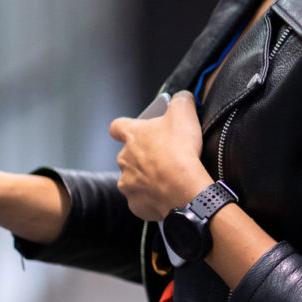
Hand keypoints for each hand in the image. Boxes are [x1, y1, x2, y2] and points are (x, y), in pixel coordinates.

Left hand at [109, 91, 210, 221]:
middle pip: (129, 155)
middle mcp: (124, 159)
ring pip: (134, 178)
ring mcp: (128, 183)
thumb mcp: (184, 113)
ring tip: (168, 178)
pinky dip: (153, 197)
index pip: (117, 127)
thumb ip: (180, 100)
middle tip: (166, 157)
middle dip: (143, 156)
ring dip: (147, 178)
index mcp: (132, 136)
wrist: (183, 189)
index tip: (138, 129)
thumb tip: (182, 97)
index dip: (126, 127)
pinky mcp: (136, 204)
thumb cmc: (180, 150)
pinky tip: (168, 194)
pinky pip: (143, 199)